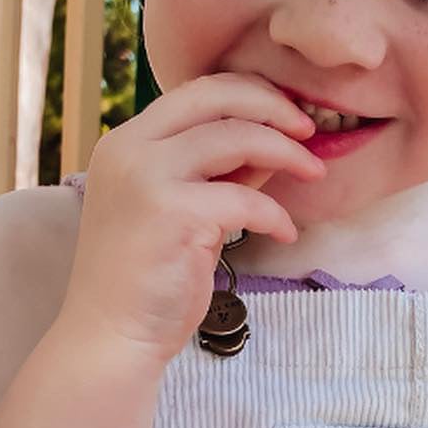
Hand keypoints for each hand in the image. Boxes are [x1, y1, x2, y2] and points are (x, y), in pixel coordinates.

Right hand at [58, 74, 325, 363]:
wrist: (112, 336)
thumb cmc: (149, 279)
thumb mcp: (184, 209)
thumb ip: (220, 172)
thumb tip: (274, 142)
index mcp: (127, 142)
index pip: (196, 91)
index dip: (250, 94)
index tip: (288, 117)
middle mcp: (130, 149)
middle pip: (215, 95)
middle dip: (273, 105)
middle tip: (310, 131)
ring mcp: (147, 178)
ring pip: (236, 137)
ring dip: (287, 153)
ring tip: (315, 172)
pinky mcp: (172, 213)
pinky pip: (245, 198)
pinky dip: (275, 213)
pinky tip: (285, 232)